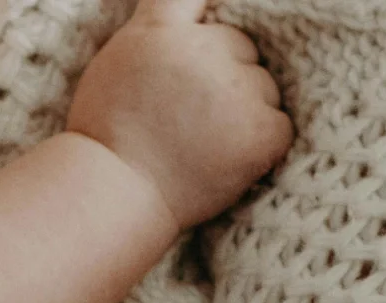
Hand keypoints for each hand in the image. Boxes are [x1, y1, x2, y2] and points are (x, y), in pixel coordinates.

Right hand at [66, 0, 293, 230]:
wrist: (112, 200)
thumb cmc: (106, 138)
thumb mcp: (118, 59)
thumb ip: (157, 18)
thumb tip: (196, 0)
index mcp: (165, 29)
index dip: (206, 7)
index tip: (215, 6)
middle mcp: (207, 51)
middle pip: (241, 48)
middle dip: (224, 74)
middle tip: (186, 117)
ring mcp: (238, 92)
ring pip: (262, 88)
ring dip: (243, 110)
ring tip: (200, 144)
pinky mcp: (260, 134)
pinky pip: (279, 126)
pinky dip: (259, 144)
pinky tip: (224, 160)